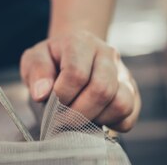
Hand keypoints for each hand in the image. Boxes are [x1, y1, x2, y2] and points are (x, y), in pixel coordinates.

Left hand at [20, 31, 139, 131]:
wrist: (71, 55)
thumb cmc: (51, 59)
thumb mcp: (34, 58)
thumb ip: (36, 71)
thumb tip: (42, 93)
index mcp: (81, 42)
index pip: (76, 74)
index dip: (62, 96)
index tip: (51, 103)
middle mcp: (107, 54)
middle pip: (102, 90)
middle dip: (78, 113)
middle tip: (63, 118)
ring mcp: (123, 73)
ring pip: (122, 103)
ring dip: (96, 119)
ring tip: (79, 118)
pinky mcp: (132, 92)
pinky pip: (129, 116)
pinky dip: (111, 124)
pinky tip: (94, 118)